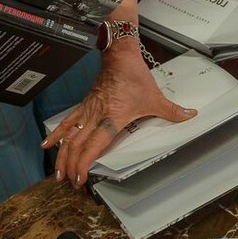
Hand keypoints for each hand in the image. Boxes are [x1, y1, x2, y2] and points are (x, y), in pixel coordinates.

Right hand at [42, 42, 195, 186]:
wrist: (119, 56)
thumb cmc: (134, 76)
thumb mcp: (155, 97)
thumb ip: (172, 111)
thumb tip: (190, 116)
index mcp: (112, 119)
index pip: (94, 146)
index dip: (84, 163)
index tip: (80, 178)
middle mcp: (96, 118)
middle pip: (77, 145)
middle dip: (70, 165)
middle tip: (67, 182)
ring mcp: (88, 112)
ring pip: (69, 137)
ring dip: (61, 155)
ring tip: (57, 172)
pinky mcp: (85, 105)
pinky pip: (67, 122)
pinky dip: (56, 134)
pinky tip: (47, 144)